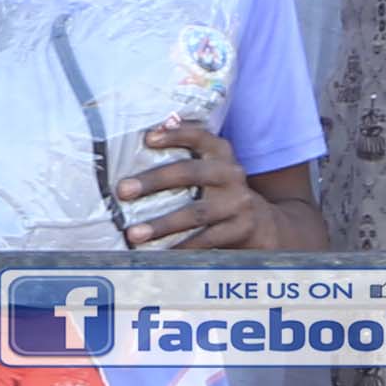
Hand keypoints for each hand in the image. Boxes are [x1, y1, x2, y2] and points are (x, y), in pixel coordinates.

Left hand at [115, 120, 272, 252]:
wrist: (262, 223)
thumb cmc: (220, 191)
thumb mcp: (210, 167)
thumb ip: (184, 151)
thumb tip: (150, 132)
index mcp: (221, 154)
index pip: (199, 136)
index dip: (175, 135)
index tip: (148, 138)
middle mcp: (231, 174)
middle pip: (190, 173)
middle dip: (154, 181)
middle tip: (123, 190)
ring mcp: (237, 203)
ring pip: (196, 213)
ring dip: (162, 224)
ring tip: (134, 233)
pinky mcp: (240, 229)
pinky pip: (206, 239)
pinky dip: (181, 246)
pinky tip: (159, 252)